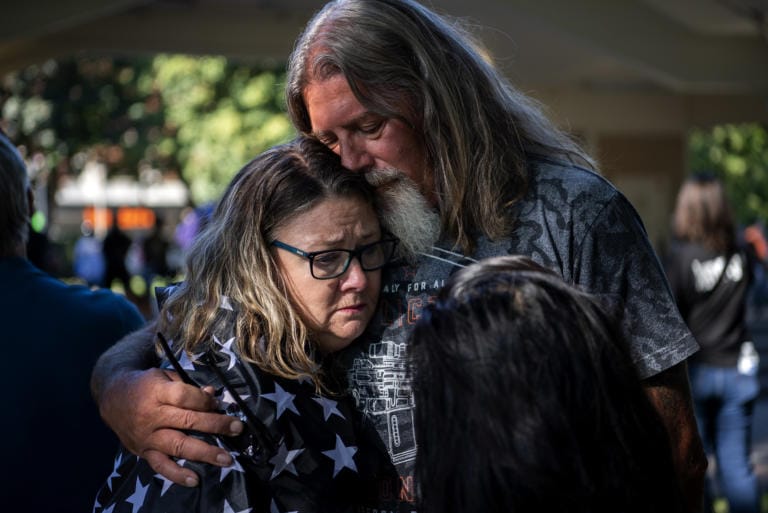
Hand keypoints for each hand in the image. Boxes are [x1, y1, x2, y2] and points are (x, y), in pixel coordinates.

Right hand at [98, 368, 243, 485]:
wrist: (112, 397)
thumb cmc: (145, 384)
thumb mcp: (165, 376)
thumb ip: (188, 386)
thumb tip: (212, 394)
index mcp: (157, 392)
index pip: (185, 397)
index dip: (204, 400)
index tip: (218, 403)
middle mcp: (152, 416)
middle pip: (187, 421)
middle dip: (215, 425)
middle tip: (237, 428)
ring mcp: (147, 436)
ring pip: (178, 445)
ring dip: (204, 452)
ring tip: (226, 458)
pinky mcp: (143, 451)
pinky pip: (161, 465)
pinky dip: (177, 474)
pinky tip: (194, 480)